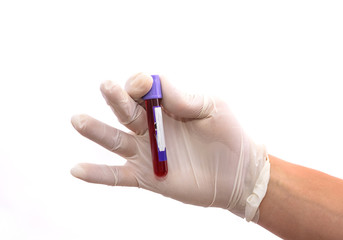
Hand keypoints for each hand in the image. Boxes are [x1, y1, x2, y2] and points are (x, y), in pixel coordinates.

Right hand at [71, 73, 269, 221]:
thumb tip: (155, 85)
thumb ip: (185, 97)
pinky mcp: (146, 176)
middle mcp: (151, 127)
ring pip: (116, 139)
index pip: (143, 90)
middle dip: (117, 99)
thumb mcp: (212, 108)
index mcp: (166, 106)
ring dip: (96, 131)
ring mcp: (146, 152)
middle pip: (126, 111)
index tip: (143, 83)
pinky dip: (97, 174)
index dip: (139, 84)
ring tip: (78, 120)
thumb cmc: (228, 134)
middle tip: (106, 86)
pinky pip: (117, 176)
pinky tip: (76, 170)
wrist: (237, 173)